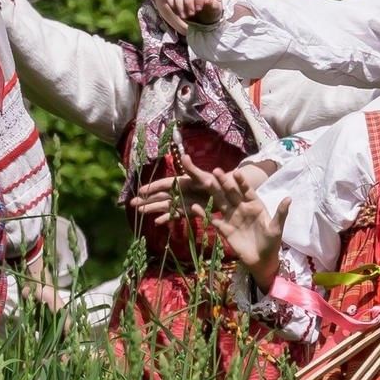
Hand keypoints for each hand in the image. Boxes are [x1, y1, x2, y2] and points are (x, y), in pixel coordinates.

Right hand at [130, 156, 271, 223]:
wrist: (247, 196)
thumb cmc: (233, 185)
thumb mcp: (217, 178)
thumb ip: (197, 170)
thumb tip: (184, 157)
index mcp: (195, 182)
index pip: (170, 183)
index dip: (155, 187)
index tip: (140, 190)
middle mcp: (191, 190)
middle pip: (166, 194)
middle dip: (149, 198)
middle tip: (131, 203)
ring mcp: (193, 200)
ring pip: (170, 205)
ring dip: (155, 208)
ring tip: (140, 212)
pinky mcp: (199, 211)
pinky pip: (182, 214)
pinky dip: (170, 218)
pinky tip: (158, 222)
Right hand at [164, 0, 223, 28]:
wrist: (203, 16)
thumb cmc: (211, 12)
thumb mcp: (216, 12)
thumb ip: (213, 6)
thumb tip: (207, 0)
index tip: (198, 9)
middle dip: (188, 2)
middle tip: (191, 15)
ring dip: (179, 5)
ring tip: (185, 16)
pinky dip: (172, 5)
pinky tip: (178, 13)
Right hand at [186, 154, 288, 288]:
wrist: (261, 261)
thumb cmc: (271, 243)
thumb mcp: (276, 228)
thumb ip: (281, 213)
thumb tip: (289, 198)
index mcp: (255, 205)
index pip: (247, 190)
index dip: (242, 182)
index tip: (237, 172)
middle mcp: (242, 208)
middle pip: (231, 193)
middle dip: (224, 182)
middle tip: (216, 171)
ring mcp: (232, 217)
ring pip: (221, 202)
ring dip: (214, 193)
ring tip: (205, 182)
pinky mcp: (224, 229)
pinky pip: (213, 219)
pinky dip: (204, 213)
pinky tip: (194, 207)